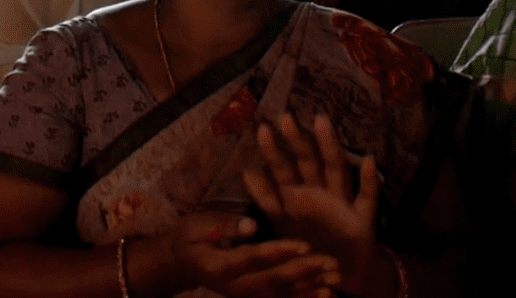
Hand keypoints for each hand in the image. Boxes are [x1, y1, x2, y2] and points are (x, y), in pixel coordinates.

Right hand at [141, 213, 340, 297]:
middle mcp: (234, 288)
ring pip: (282, 295)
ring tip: (335, 278)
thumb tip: (252, 225)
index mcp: (219, 267)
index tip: (303, 243)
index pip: (253, 260)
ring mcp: (245, 297)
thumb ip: (223, 226)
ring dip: (311, 288)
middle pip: (273, 281)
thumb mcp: (197, 225)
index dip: (278, 252)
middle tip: (329, 261)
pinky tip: (326, 294)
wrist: (181, 263)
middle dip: (304, 271)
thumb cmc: (189, 238)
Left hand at [243, 113, 380, 293]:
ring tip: (321, 122)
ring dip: (328, 147)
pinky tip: (368, 159)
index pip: (284, 168)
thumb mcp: (282, 221)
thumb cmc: (308, 243)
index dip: (273, 150)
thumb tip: (247, 171)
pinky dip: (369, 180)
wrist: (338, 275)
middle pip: (307, 163)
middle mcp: (319, 193)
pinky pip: (367, 199)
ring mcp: (342, 205)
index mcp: (299, 195)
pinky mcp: (363, 222)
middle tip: (284, 117)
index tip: (261, 127)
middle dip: (296, 141)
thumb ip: (266, 198)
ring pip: (335, 171)